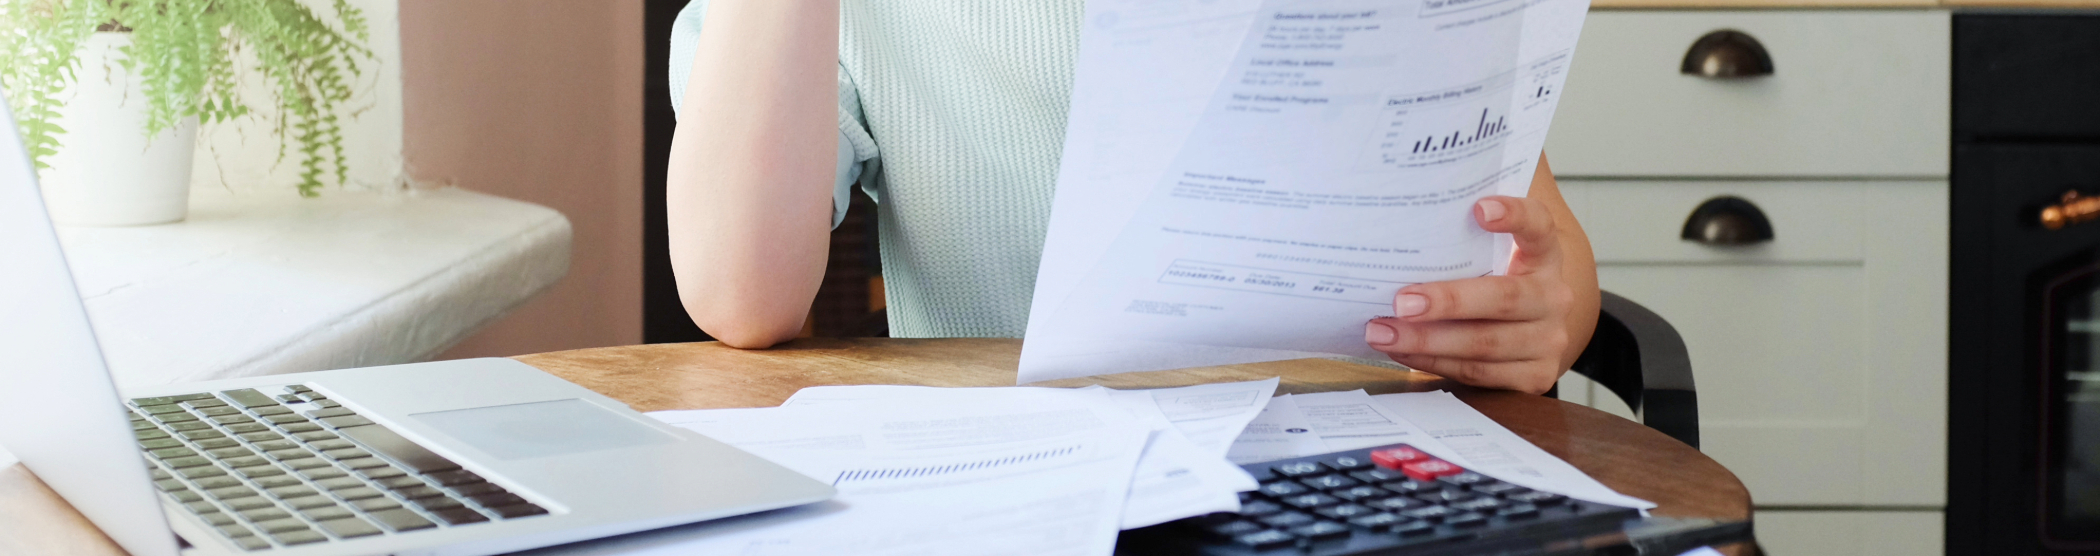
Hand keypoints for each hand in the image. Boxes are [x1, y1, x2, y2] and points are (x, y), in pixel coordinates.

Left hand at [1364, 196, 1575, 393]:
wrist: (1529, 335)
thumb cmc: (1493, 286)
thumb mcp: (1489, 260)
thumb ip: (1461, 240)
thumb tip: (1395, 218)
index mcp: (1544, 256)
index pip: (1538, 226)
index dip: (1514, 215)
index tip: (1479, 209)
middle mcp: (1553, 297)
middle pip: (1502, 298)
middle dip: (1447, 302)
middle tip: (1401, 302)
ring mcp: (1548, 341)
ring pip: (1483, 343)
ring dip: (1426, 340)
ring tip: (1382, 332)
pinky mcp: (1535, 378)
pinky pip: (1477, 373)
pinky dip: (1434, 362)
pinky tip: (1403, 352)